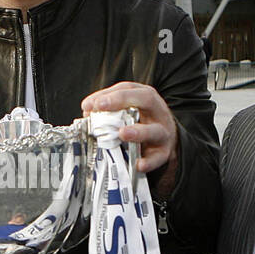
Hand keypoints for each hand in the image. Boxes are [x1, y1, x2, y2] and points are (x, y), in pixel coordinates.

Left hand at [81, 83, 178, 197]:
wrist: (166, 140)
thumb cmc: (142, 122)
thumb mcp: (128, 111)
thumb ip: (109, 110)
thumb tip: (88, 112)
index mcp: (145, 97)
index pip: (128, 89)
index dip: (109, 94)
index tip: (92, 104)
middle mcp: (157, 111)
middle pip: (145, 99)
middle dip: (121, 100)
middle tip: (101, 106)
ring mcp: (162, 131)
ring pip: (154, 130)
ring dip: (138, 131)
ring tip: (123, 133)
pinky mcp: (163, 152)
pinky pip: (157, 157)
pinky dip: (148, 161)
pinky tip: (138, 164)